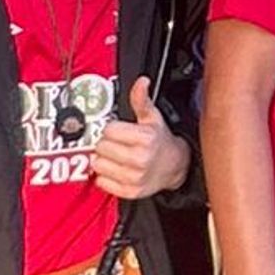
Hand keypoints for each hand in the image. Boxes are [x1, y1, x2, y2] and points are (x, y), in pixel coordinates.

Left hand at [91, 77, 188, 198]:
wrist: (176, 167)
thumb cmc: (160, 141)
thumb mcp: (153, 118)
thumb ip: (141, 100)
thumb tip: (141, 82)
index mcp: (145, 138)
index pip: (108, 130)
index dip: (112, 129)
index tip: (120, 131)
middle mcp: (140, 159)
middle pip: (101, 147)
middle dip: (107, 144)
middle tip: (118, 144)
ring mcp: (134, 177)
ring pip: (98, 165)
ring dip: (104, 160)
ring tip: (116, 157)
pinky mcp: (130, 192)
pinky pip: (102, 182)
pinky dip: (106, 176)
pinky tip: (117, 170)